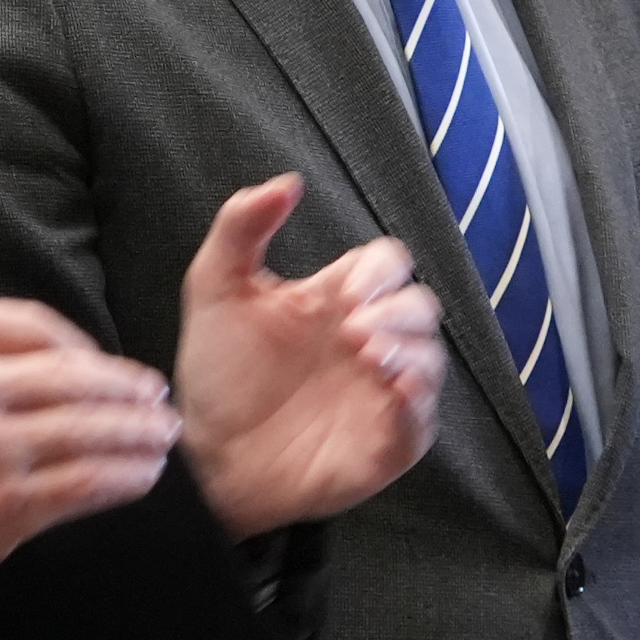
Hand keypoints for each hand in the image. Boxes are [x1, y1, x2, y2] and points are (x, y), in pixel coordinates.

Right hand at [0, 194, 180, 605]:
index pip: (39, 328)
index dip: (81, 347)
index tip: (101, 365)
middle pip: (78, 378)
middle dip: (127, 390)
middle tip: (154, 399)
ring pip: (91, 429)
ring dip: (138, 432)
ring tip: (161, 435)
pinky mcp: (4, 507)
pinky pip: (85, 483)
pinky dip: (124, 478)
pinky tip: (142, 476)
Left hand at [169, 175, 446, 536]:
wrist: (208, 457)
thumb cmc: (217, 375)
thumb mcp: (214, 290)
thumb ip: (240, 227)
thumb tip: (286, 182)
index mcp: (335, 300)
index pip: (388, 265)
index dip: (380, 271)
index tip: (348, 289)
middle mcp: (367, 341)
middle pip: (421, 307)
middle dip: (399, 311)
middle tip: (354, 329)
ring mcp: (381, 392)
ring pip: (431, 360)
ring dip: (410, 352)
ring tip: (366, 354)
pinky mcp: (387, 441)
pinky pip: (424, 420)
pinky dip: (418, 403)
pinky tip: (393, 390)